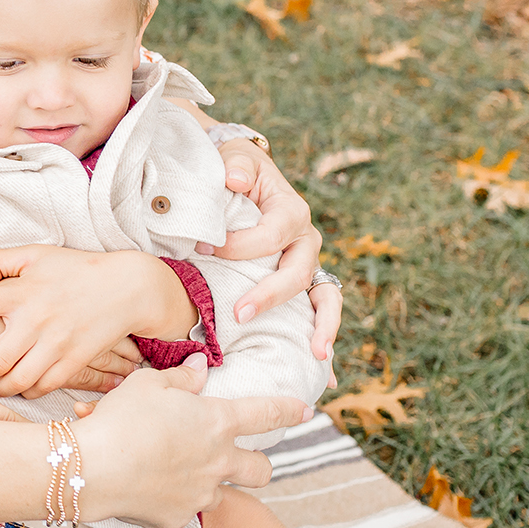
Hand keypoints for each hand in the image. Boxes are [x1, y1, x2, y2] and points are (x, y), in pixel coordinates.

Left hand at [0, 246, 171, 398]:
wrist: (128, 288)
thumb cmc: (77, 269)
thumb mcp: (38, 254)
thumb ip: (1, 262)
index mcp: (23, 291)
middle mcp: (36, 320)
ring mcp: (56, 344)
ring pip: (16, 381)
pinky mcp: (75, 361)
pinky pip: (43, 387)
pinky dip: (28, 390)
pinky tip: (22, 384)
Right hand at [70, 359, 309, 527]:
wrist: (92, 468)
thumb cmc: (120, 418)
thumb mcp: (148, 384)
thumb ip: (181, 378)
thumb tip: (200, 367)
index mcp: (217, 422)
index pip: (267, 414)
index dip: (289, 410)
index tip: (304, 410)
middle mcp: (220, 461)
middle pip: (262, 470)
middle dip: (261, 465)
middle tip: (243, 459)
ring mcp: (202, 494)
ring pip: (222, 493)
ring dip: (208, 482)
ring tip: (176, 472)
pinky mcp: (179, 518)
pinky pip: (184, 510)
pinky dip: (171, 500)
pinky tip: (147, 489)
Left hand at [203, 138, 341, 359]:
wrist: (240, 177)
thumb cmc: (234, 170)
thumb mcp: (234, 157)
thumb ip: (236, 164)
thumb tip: (235, 179)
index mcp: (291, 211)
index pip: (272, 234)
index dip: (239, 246)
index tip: (204, 249)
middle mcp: (305, 241)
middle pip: (297, 272)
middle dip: (270, 295)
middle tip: (239, 314)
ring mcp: (306, 265)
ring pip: (324, 297)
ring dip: (322, 326)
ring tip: (316, 354)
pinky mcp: (299, 282)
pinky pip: (317, 311)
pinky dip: (321, 337)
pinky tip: (323, 370)